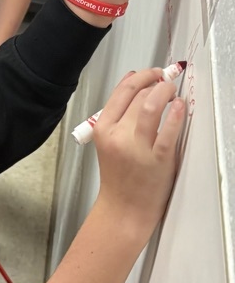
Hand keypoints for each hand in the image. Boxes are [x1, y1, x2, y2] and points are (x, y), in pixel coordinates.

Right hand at [92, 68, 185, 236]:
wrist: (124, 208)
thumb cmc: (119, 177)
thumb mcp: (108, 143)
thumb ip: (119, 115)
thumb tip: (134, 82)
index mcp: (102, 129)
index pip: (123, 90)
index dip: (142, 76)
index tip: (153, 73)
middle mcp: (117, 136)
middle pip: (139, 95)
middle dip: (157, 84)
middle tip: (167, 86)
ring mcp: (137, 148)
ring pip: (152, 105)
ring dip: (166, 92)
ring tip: (173, 95)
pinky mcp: (157, 159)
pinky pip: (170, 129)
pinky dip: (177, 113)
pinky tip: (180, 108)